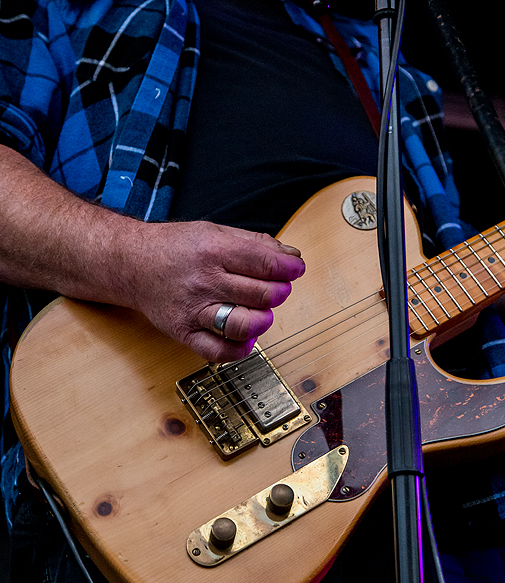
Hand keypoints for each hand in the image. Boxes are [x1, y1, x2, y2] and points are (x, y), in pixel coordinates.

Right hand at [124, 220, 304, 362]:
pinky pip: (216, 351)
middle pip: (260, 294)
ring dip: (263, 320)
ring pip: (243, 324)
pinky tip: (247, 339)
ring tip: (263, 312)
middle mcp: (203, 281)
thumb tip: (290, 255)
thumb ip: (254, 243)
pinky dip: (238, 350)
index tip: (296, 269)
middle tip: (278, 288)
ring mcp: (193, 309)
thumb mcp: (214, 231)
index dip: (289, 267)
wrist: (131, 263)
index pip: (264, 263)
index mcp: (213, 250)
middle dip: (280, 291)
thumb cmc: (174, 247)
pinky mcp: (183, 332)